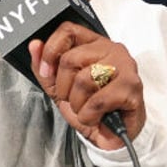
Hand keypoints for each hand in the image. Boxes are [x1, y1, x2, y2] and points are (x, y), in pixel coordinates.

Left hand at [28, 23, 145, 149]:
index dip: (51, 51)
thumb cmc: (89, 107)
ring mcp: (125, 67)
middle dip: (63, 87)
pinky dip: (89, 115)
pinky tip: (95, 117)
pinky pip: (98, 100)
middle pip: (71, 58)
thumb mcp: (58, 86)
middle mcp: (112, 49)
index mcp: (94, 43)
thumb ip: (44, 66)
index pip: (68, 30)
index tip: (46, 71)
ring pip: (84, 79)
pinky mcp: (132, 88)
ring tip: (86, 109)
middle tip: (73, 98)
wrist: (110, 135)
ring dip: (77, 103)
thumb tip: (34, 45)